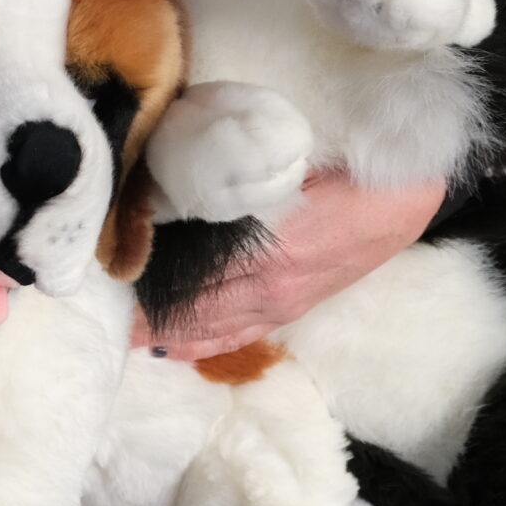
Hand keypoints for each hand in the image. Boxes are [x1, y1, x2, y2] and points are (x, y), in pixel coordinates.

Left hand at [130, 170, 443, 359]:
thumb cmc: (354, 163)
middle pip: (191, 309)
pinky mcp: (296, 305)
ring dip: (164, 330)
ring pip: (211, 327)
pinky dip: (202, 341)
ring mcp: (283, 301)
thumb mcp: (293, 158)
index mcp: (266, 251)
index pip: (188, 277)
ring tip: (120, 329)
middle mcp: (269, 286)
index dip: (142, 278)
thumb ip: (236, 168)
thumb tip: (177, 161)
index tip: (99, 274)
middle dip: (142, 310)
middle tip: (94, 308)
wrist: (411, 190)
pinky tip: (172, 347)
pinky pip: (240, 332)